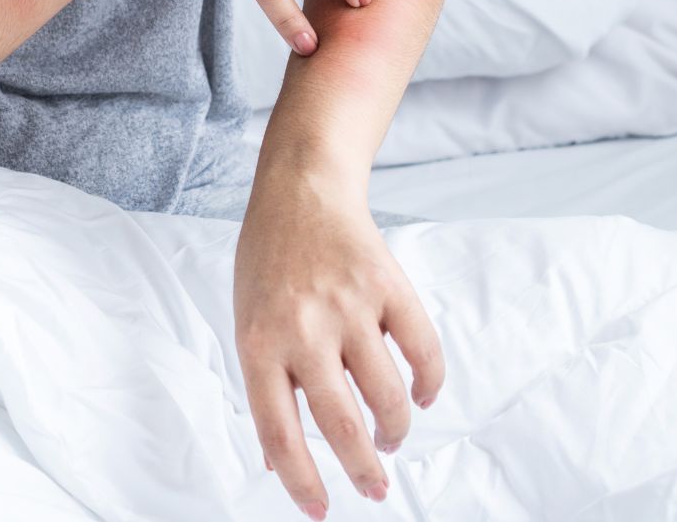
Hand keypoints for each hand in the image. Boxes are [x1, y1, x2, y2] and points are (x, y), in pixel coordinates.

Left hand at [234, 167, 443, 518]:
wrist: (301, 187)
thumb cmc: (268, 257)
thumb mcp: (246, 318)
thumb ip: (262, 383)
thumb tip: (278, 458)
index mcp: (259, 342)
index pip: (281, 433)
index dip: (303, 482)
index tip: (322, 510)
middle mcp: (304, 328)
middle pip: (342, 423)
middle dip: (364, 470)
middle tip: (375, 488)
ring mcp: (350, 305)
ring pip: (387, 395)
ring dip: (395, 429)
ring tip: (391, 437)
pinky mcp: (387, 284)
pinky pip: (422, 349)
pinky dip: (429, 382)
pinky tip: (422, 394)